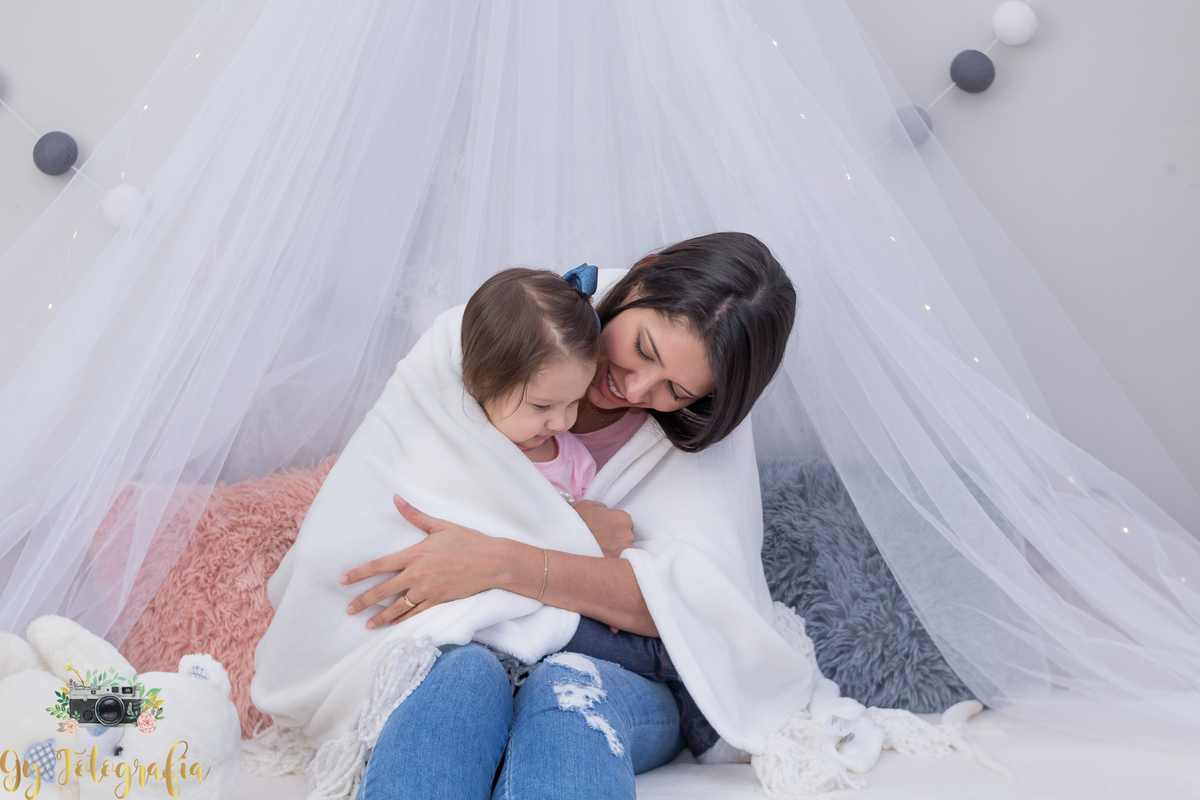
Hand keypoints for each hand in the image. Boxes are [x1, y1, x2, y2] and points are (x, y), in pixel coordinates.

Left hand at [340, 495, 504, 628]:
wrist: (492, 562)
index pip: (380, 565)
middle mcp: (417, 574)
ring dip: (380, 616)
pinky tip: (392, 624)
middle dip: (364, 601)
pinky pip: (416, 612)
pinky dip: (402, 619)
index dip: (360, 574)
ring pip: (398, 606)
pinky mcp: (438, 600)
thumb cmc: (468, 540)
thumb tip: (396, 498)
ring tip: (366, 624)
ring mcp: (428, 590)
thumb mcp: (440, 525)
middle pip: (384, 590)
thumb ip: (415, 515)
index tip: (343, 581)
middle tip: (349, 610)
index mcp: (415, 554)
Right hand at [573, 500, 633, 557]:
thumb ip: (602, 507)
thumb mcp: (588, 505)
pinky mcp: (616, 561)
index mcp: (623, 518)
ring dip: (614, 548)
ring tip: (600, 548)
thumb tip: (606, 512)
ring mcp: (623, 549)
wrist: (567, 538)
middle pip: (626, 536)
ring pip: (622, 548)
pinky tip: (600, 555)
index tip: (606, 528)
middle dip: (616, 537)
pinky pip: (617, 559)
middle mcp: (627, 534)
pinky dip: (610, 558)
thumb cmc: (577, 520)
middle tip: (602, 538)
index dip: (615, 525)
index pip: (625, 522)